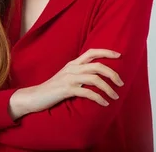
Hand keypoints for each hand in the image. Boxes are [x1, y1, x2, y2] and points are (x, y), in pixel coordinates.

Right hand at [9, 48, 123, 118]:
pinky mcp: (66, 90)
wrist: (34, 97)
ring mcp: (69, 78)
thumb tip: (96, 75)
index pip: (92, 52)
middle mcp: (72, 68)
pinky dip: (99, 98)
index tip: (119, 56)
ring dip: (108, 88)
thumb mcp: (66, 77)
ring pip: (95, 79)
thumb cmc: (53, 89)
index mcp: (73, 63)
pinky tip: (104, 103)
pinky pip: (87, 92)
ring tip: (115, 96)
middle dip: (113, 74)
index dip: (106, 52)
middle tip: (121, 83)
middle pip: (98, 66)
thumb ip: (79, 73)